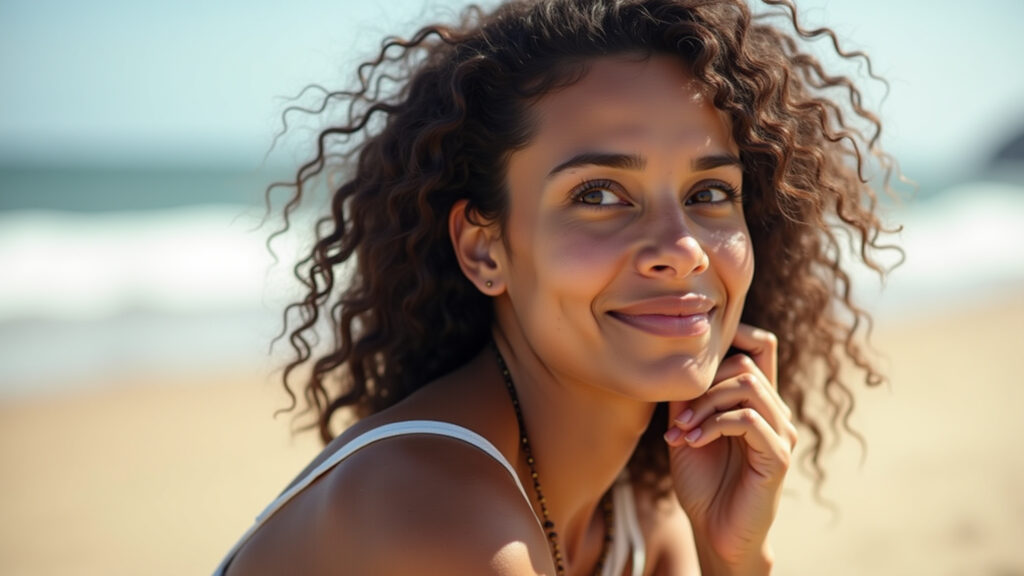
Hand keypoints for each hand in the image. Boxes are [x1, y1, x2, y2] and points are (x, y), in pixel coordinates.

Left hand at [663, 323, 796, 573]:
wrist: (714, 530)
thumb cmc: (702, 481)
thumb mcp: (687, 428)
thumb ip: (687, 395)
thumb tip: (678, 360)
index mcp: (756, 402)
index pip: (762, 347)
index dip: (737, 333)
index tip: (697, 349)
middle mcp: (775, 412)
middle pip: (745, 365)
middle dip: (703, 385)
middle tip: (677, 419)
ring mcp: (782, 433)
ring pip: (748, 387)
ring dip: (706, 405)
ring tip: (682, 431)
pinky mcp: (778, 457)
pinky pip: (749, 420)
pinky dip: (714, 425)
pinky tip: (693, 441)